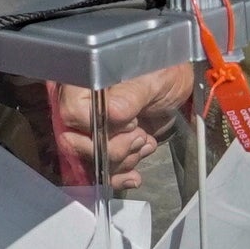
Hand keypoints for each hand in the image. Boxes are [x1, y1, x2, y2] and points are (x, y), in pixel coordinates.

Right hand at [45, 66, 192, 188]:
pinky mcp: (102, 143)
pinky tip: (134, 175)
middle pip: (75, 141)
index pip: (71, 111)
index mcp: (85, 80)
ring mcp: (90, 127)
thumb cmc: (166, 72)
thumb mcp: (153, 80)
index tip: (131, 121)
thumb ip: (129, 96)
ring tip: (145, 143)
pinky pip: (98, 170)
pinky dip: (117, 176)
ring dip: (121, 160)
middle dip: (112, 149)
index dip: (98, 124)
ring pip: (88, 159)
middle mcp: (80, 104)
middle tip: (140, 137)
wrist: (178, 86)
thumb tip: (111, 114)